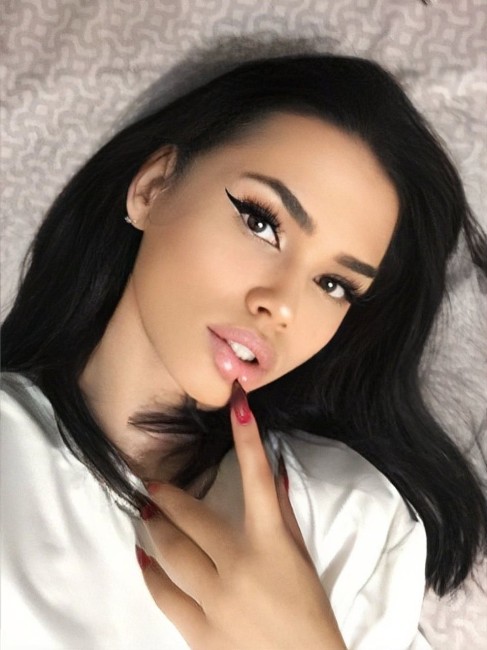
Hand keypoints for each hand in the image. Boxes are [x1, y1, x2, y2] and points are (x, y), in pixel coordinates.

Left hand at [137, 381, 346, 649]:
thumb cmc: (310, 613)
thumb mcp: (301, 561)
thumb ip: (282, 518)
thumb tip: (271, 479)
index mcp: (271, 544)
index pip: (258, 479)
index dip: (247, 437)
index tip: (237, 403)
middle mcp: (239, 565)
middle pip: (192, 518)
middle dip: (168, 496)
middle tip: (151, 485)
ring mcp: (216, 599)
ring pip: (170, 552)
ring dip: (154, 528)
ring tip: (144, 515)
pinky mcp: (199, 630)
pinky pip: (164, 594)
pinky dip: (150, 573)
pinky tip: (143, 558)